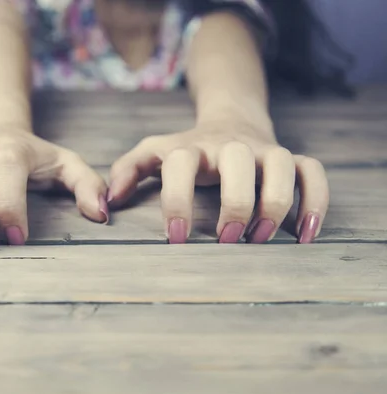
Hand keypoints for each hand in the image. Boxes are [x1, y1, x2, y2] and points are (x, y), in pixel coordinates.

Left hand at [107, 121, 328, 243]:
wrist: (230, 122)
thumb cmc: (187, 150)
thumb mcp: (154, 153)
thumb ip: (128, 170)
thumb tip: (108, 203)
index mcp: (191, 147)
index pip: (180, 165)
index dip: (177, 200)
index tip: (177, 238)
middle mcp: (230, 146)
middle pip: (238, 162)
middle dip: (234, 204)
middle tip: (225, 241)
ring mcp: (264, 150)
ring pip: (282, 165)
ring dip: (275, 204)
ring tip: (261, 239)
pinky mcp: (290, 158)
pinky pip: (313, 173)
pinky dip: (316, 201)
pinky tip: (306, 235)